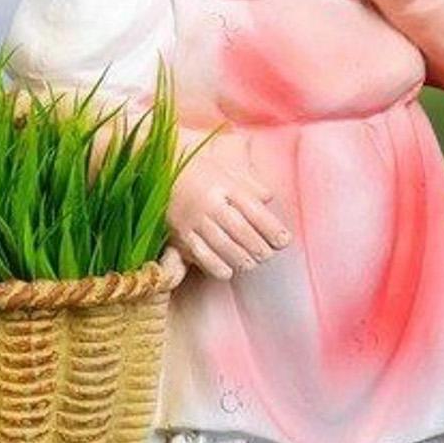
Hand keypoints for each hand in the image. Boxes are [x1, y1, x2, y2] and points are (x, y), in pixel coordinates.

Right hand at [167, 130, 291, 280]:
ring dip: (240, 258)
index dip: (271, 227)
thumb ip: (249, 184)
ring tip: (251, 264)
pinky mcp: (179, 232)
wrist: (158, 170)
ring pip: (221, 243)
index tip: (284, 241)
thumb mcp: (226, 170)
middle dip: (258, 246)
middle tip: (268, 256)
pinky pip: (199, 253)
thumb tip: (269, 198)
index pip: (253, 208)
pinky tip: (228, 272)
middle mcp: (209, 202)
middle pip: (239, 228)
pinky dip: (215, 265)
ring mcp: (192, 218)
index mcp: (224, 185)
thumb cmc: (199, 172)